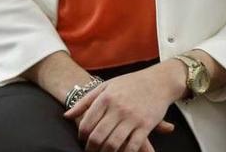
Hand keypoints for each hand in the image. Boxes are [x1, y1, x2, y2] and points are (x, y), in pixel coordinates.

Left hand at [63, 61, 186, 151]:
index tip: (83, 139)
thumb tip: (66, 116)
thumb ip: (85, 100)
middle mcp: (118, 108)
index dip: (82, 136)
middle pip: (98, 137)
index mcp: (106, 98)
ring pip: (113, 144)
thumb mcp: (106, 86)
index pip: (86, 124)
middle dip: (91, 148)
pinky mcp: (146, 125)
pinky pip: (132, 145)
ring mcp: (133, 117)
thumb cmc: (130, 83)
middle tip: (90, 150)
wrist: (159, 81)